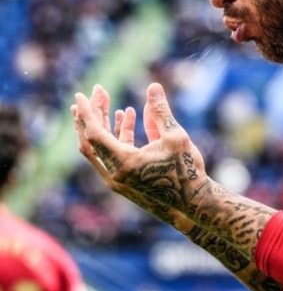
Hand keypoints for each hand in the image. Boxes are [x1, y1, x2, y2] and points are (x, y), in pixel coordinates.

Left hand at [72, 82, 208, 230]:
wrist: (192, 203)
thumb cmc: (186, 170)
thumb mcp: (176, 136)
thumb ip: (161, 111)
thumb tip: (153, 87)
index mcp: (123, 163)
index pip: (94, 134)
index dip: (87, 112)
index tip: (82, 94)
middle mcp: (114, 174)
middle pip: (92, 141)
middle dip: (92, 114)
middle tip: (96, 91)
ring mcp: (118, 178)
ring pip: (101, 147)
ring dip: (103, 123)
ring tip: (107, 101)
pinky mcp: (125, 179)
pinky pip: (113, 153)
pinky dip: (116, 133)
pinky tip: (127, 114)